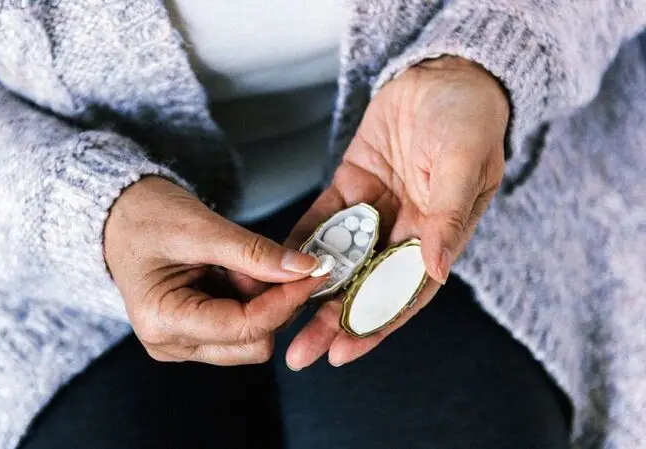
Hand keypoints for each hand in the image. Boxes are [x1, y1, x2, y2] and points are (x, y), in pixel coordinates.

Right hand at [104, 176, 324, 364]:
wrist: (118, 216)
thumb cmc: (145, 216)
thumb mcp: (200, 227)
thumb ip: (253, 252)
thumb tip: (304, 268)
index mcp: (162, 320)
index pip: (243, 327)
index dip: (285, 301)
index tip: (314, 272)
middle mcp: (170, 343)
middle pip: (252, 344)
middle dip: (273, 304)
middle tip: (269, 262)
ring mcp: (181, 343)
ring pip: (250, 339)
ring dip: (261, 302)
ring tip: (239, 264)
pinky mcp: (193, 334)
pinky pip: (239, 328)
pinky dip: (249, 301)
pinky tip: (234, 273)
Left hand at [284, 56, 509, 369]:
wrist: (444, 73)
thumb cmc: (467, 117)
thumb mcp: (462, 163)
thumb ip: (446, 217)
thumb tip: (433, 270)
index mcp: (438, 235)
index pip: (404, 292)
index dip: (375, 324)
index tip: (342, 352)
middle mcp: (406, 231)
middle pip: (366, 285)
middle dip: (333, 322)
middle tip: (299, 353)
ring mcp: (376, 211)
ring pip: (340, 260)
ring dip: (311, 291)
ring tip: (279, 319)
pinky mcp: (352, 186)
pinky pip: (323, 221)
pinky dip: (301, 243)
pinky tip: (275, 266)